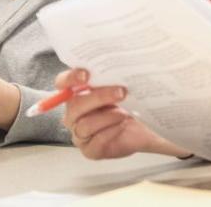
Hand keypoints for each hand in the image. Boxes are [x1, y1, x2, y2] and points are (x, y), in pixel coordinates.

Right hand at [56, 68, 188, 159]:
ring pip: (84, 125)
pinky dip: (110, 133)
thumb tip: (117, 60)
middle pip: (74, 105)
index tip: (86, 74)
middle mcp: (74, 113)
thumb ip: (112, 74)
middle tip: (121, 91)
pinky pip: (94, 143)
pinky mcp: (90, 150)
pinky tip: (122, 126)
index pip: (63, 83)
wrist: (147, 125)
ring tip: (125, 113)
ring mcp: (80, 133)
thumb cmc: (132, 102)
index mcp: (76, 92)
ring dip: (107, 117)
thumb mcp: (122, 83)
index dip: (70, 78)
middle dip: (98, 97)